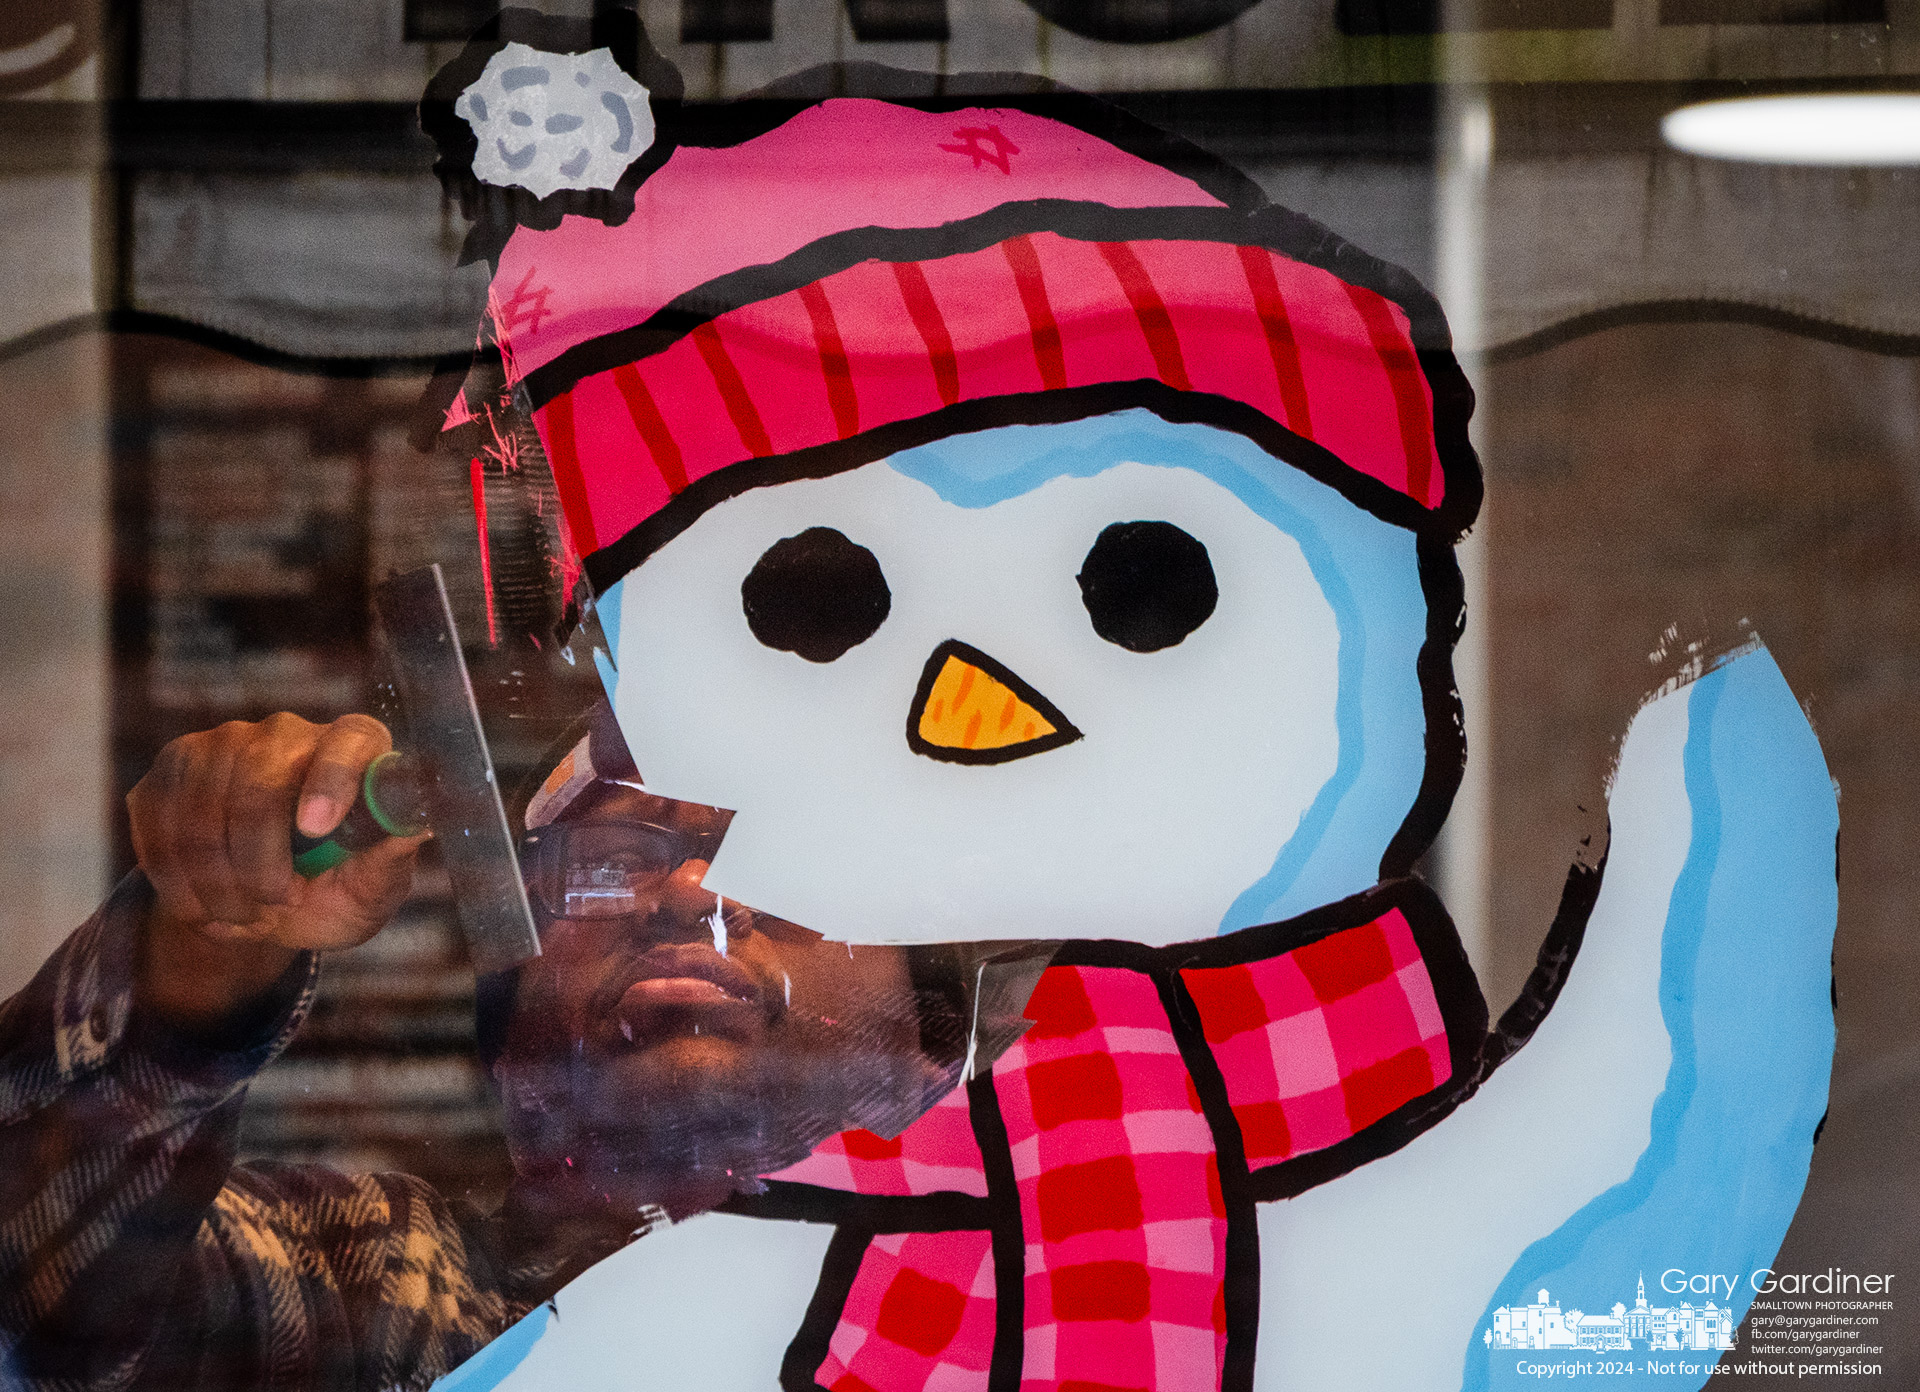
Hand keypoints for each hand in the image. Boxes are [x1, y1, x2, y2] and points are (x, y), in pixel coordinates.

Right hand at [128, 713, 425, 1035]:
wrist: (262, 907)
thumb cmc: (332, 891)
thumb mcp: (368, 894)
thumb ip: (387, 865)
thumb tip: (413, 828)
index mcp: (355, 749)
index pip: (349, 744)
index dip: (330, 781)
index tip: (316, 831)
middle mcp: (288, 733)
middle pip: (259, 783)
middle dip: (259, 862)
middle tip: (273, 905)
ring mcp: (223, 743)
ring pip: (202, 811)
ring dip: (216, 882)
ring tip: (241, 915)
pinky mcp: (172, 769)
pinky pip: (158, 824)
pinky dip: (176, 879)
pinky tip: (201, 903)